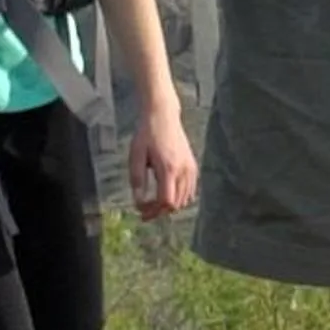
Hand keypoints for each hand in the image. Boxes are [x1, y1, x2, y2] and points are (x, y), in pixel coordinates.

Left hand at [126, 101, 198, 220]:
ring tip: (152, 205)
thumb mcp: (136, 156)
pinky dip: (179, 198)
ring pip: (184, 200)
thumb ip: (137, 180)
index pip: (166, 201)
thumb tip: (138, 202)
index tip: (140, 211)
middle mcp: (183, 171)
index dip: (153, 211)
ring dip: (169, 206)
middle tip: (144, 212)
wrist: (163, 116)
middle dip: (159, 211)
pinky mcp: (193, 167)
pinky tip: (165, 195)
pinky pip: (190, 191)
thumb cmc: (146, 135)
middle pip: (176, 204)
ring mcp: (191, 169)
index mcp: (168, 168)